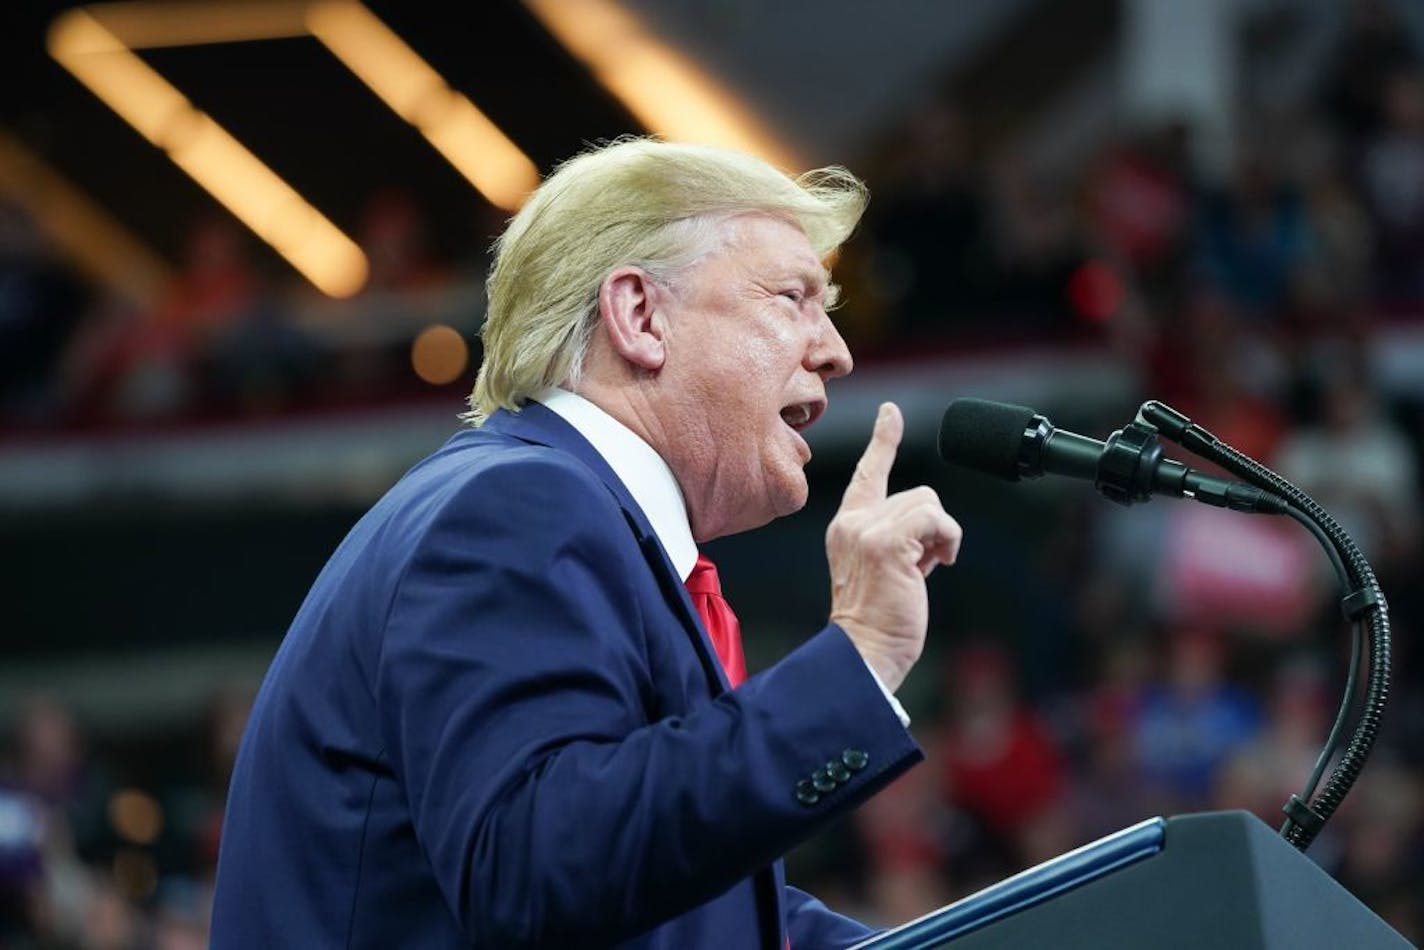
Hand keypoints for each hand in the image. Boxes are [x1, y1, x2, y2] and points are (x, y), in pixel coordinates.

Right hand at [827, 402, 961, 692]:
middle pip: (918, 495)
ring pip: (929, 504)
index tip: (891, 413)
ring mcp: (867, 529)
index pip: (869, 473)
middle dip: (932, 530)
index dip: (883, 440)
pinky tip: (938, 566)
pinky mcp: (887, 541)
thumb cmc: (877, 622)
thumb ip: (898, 541)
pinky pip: (936, 519)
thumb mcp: (883, 571)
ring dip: (941, 538)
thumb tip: (931, 535)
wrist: (863, 651)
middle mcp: (852, 521)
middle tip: (920, 568)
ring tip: (925, 570)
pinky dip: (947, 541)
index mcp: (847, 526)